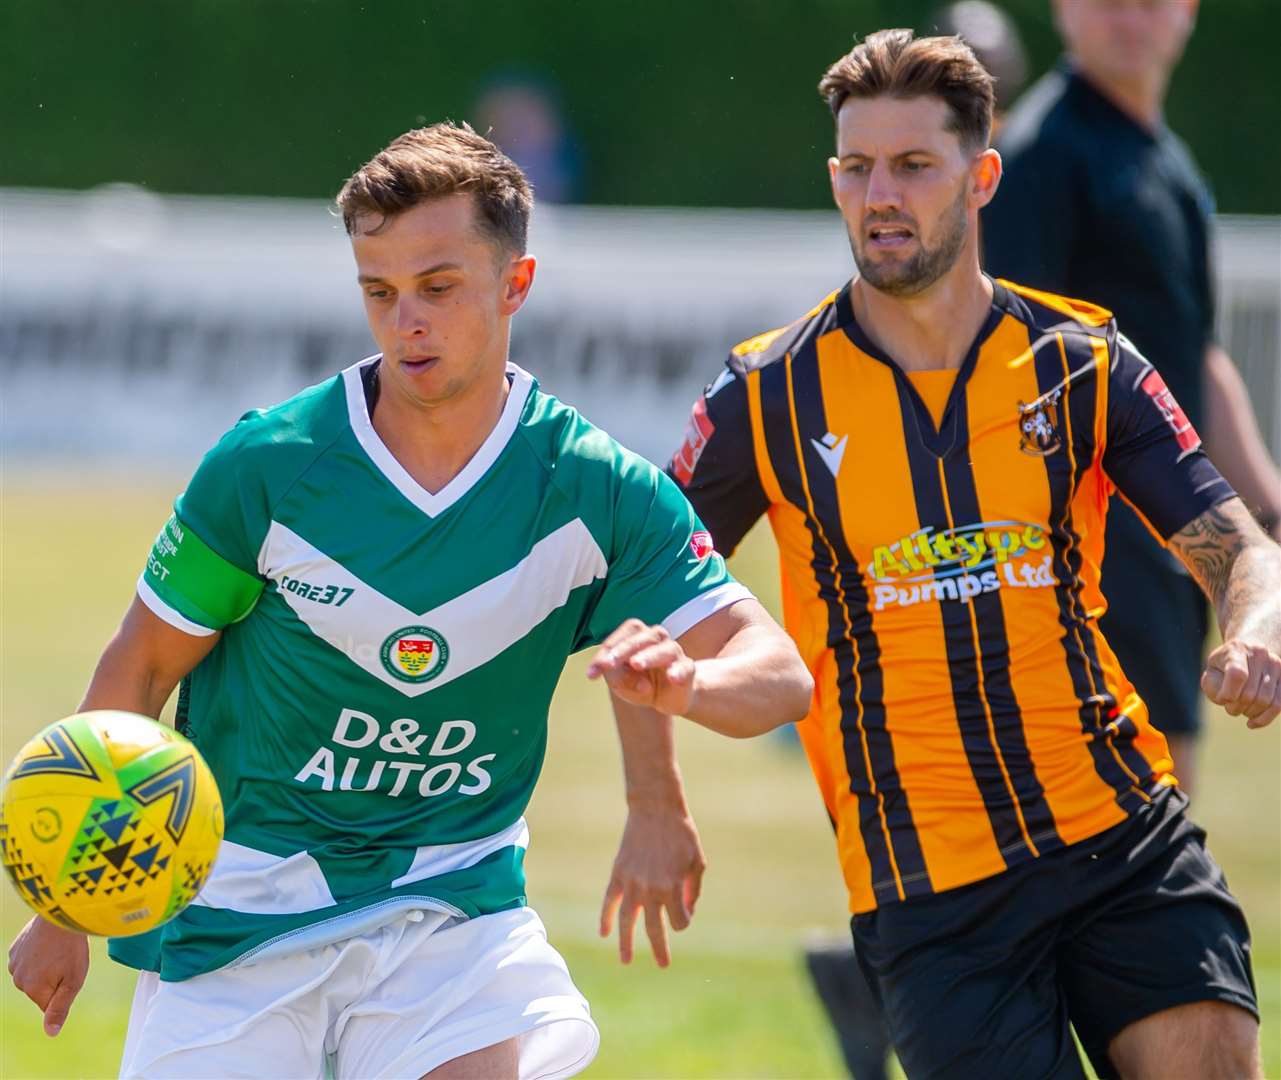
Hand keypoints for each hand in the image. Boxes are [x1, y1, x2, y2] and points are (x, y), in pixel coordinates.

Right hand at [8, 916, 88, 1035]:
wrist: (60, 915)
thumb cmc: (71, 948)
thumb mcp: (73, 981)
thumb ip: (60, 1009)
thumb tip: (51, 1033)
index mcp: (33, 990)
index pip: (49, 1004)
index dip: (64, 990)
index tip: (71, 972)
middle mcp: (18, 979)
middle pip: (41, 988)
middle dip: (54, 978)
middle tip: (67, 958)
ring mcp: (14, 962)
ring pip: (34, 972)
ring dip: (46, 965)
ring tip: (58, 948)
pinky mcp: (15, 948)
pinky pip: (29, 957)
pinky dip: (39, 952)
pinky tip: (49, 941)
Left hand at [587, 619, 696, 716]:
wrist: (668, 698)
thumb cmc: (640, 683)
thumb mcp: (620, 683)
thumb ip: (618, 677)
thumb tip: (641, 682)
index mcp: (637, 637)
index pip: (621, 637)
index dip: (606, 653)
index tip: (592, 674)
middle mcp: (657, 639)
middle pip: (642, 637)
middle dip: (623, 650)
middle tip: (610, 664)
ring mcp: (674, 653)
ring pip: (665, 649)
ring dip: (649, 656)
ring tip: (637, 664)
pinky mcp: (686, 669)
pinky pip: (685, 667)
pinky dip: (678, 671)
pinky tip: (672, 677)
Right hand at [598, 804, 705, 967]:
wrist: (656, 809)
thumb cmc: (682, 834)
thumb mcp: (697, 861)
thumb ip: (692, 890)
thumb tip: (685, 912)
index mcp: (673, 887)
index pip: (680, 921)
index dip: (684, 920)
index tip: (684, 910)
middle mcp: (651, 889)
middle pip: (655, 929)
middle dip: (660, 949)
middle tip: (663, 965)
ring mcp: (632, 883)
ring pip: (627, 921)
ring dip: (626, 943)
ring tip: (626, 961)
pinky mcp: (618, 873)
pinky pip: (609, 901)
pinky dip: (605, 917)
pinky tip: (604, 933)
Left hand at [1202, 637, 1280, 728]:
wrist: (1249, 648)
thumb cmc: (1224, 664)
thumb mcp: (1211, 669)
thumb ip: (1211, 685)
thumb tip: (1225, 699)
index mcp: (1237, 650)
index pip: (1237, 675)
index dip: (1228, 693)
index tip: (1222, 699)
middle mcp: (1260, 655)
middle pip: (1250, 693)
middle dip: (1236, 707)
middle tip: (1229, 707)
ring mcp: (1276, 666)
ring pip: (1266, 701)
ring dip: (1249, 712)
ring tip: (1240, 710)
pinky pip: (1279, 706)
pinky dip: (1264, 719)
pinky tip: (1251, 723)